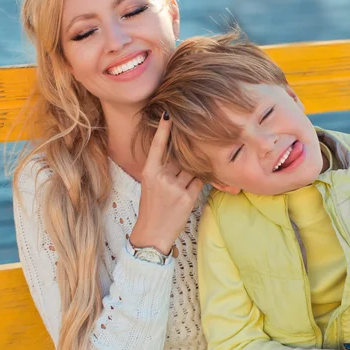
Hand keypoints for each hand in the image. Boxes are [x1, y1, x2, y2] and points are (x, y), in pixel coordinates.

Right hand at [130, 113, 203, 253]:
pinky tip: (196, 185)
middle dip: (186, 150)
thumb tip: (180, 154)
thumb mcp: (150, 186)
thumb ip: (163, 170)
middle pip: (179, 156)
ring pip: (192, 168)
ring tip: (188, 178)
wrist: (152, 235)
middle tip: (193, 138)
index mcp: (149, 172)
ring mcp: (175, 187)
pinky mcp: (187, 197)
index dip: (163, 129)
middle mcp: (161, 177)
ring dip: (195, 169)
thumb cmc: (152, 209)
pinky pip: (199, 181)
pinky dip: (200, 180)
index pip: (158, 146)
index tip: (168, 114)